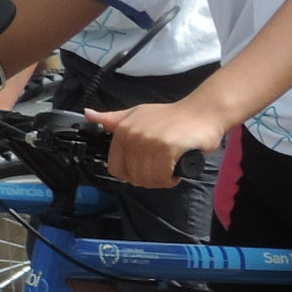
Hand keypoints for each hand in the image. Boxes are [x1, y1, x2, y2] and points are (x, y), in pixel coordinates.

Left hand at [90, 95, 228, 190]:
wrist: (203, 112)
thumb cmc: (172, 116)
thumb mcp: (137, 113)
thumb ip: (113, 119)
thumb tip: (88, 114)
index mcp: (122, 129)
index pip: (116, 168)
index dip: (132, 174)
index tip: (146, 168)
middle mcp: (133, 135)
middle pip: (134, 176)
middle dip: (149, 178)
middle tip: (163, 167)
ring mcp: (149, 141)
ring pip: (148, 178)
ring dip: (162, 179)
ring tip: (170, 166)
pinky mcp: (167, 147)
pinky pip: (163, 177)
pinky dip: (172, 178)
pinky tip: (177, 167)